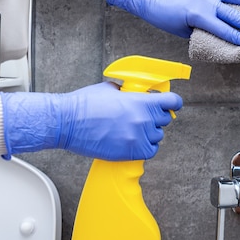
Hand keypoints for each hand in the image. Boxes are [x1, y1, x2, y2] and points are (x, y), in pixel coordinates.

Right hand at [1, 82, 182, 160]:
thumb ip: (128, 91)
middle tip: (142, 118)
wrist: (66, 123)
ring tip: (132, 130)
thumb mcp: (110, 88)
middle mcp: (143, 119)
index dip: (173, 103)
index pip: (172, 102)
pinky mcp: (131, 152)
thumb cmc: (84, 105)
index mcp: (140, 101)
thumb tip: (134, 91)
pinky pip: (150, 151)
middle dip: (155, 117)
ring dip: (149, 133)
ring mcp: (138, 137)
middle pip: (165, 120)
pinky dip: (145, 148)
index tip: (171, 105)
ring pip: (157, 136)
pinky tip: (133, 142)